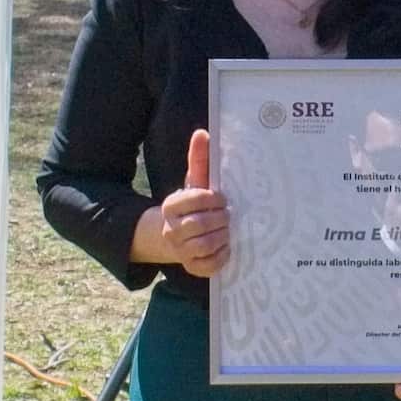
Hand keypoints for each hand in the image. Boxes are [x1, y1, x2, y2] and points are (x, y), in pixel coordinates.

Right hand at [156, 129, 230, 276]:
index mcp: (171, 205)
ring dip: (223, 236)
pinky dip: (221, 256)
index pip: (196, 198)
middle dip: (220, 218)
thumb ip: (199, 160)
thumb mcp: (195, 183)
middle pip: (201, 223)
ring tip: (228, 230)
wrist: (176, 236)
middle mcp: (171, 229)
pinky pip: (209, 265)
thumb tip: (203, 132)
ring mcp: (180, 250)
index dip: (214, 198)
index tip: (222, 198)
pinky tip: (226, 247)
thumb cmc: (192, 206)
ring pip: (205, 244)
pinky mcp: (191, 267)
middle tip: (229, 215)